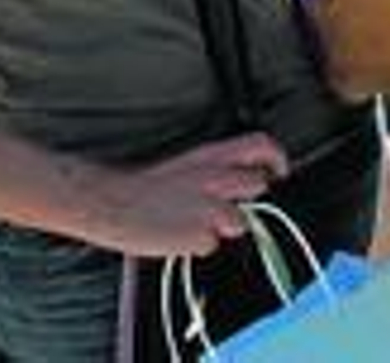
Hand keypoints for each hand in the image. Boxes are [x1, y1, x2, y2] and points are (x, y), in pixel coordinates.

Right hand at [73, 132, 288, 258]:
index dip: (277, 158)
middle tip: (229, 206)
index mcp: (210, 156)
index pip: (261, 144)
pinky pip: (212, 245)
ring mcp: (210, 207)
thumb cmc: (145, 187)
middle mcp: (215, 177)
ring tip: (197, 223)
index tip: (280, 171)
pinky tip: (180, 237)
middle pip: (257, 184)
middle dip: (249, 198)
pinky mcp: (199, 235)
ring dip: (225, 225)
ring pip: (241, 221)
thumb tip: (242, 178)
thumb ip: (217, 169)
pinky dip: (199, 245)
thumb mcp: (186, 165)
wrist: (110, 203)